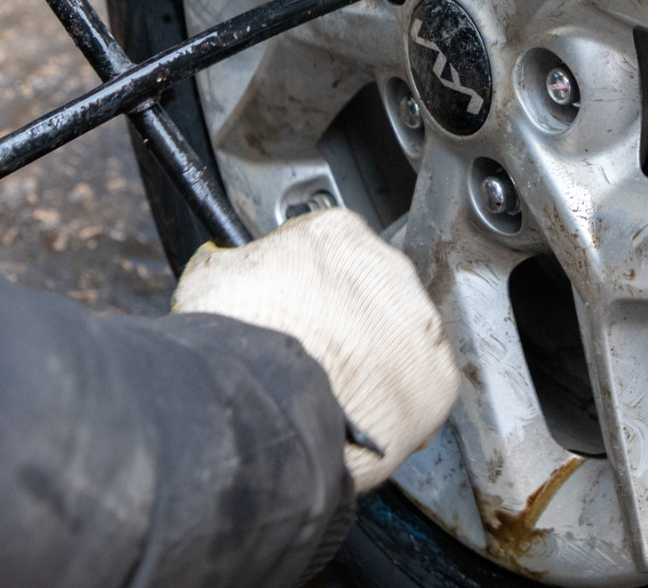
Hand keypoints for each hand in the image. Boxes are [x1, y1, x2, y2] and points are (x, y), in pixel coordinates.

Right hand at [172, 208, 460, 490]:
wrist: (267, 403)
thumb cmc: (241, 341)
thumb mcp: (211, 278)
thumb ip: (232, 264)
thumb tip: (222, 265)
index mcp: (337, 233)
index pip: (329, 249)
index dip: (303, 283)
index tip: (289, 307)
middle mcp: (388, 269)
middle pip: (369, 291)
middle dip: (343, 319)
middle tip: (309, 350)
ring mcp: (418, 324)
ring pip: (400, 337)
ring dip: (373, 359)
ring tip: (333, 390)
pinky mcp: (436, 379)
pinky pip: (419, 387)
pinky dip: (395, 402)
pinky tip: (361, 415)